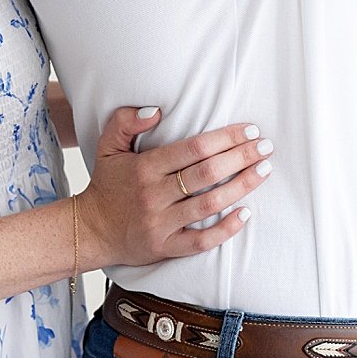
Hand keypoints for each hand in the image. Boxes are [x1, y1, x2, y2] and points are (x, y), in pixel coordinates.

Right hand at [75, 107, 270, 268]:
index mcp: (145, 167)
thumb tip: (156, 110)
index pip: (193, 148)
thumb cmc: (106, 184)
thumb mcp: (108, 145)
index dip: (225, 138)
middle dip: (241, 158)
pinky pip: (201, 241)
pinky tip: (246, 214)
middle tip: (266, 147)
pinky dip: (226, 229)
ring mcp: (161, 223)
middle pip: (207, 174)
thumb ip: (126, 121)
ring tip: (264, 172)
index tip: (249, 131)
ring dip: (242, 187)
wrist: (90, 231)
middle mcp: (155, 195)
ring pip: (209, 204)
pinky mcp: (165, 247)